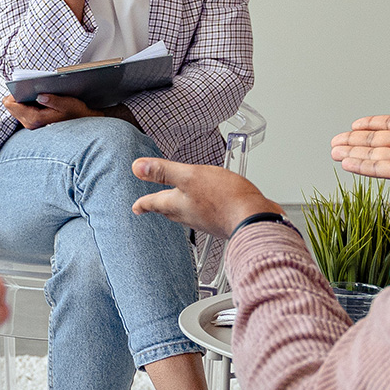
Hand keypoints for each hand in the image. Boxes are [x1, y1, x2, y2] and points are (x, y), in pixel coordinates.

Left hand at [2, 93, 101, 128]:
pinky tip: (35, 96)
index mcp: (34, 118)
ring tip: (33, 91)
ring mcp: (30, 123)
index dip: (14, 92)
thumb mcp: (66, 104)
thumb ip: (52, 100)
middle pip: (10, 105)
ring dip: (22, 98)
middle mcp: (29, 123)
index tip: (23, 85)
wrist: (81, 121)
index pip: (11, 105)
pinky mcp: (32, 121)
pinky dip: (25, 101)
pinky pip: (21, 108)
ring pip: (14, 107)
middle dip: (17, 94)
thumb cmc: (75, 112)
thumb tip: (39, 96)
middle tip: (29, 87)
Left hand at [130, 157, 281, 238]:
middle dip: (160, 206)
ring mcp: (206, 220)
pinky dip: (200, 210)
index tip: (136, 207)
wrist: (253, 219)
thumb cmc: (224, 199)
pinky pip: (205, 216)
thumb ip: (164, 171)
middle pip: (169, 210)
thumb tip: (137, 167)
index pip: (154, 203)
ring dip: (178, 209)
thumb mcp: (190, 176)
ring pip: (186, 215)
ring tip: (176, 206)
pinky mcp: (221, 221)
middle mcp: (189, 215)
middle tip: (152, 206)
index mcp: (177, 204)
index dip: (143, 203)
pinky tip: (207, 206)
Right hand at [331, 61, 389, 184]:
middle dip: (355, 141)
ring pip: (373, 154)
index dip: (372, 125)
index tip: (355, 125)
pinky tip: (346, 162)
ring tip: (334, 151)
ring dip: (352, 152)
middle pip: (377, 141)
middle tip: (335, 141)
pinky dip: (361, 165)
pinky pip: (379, 167)